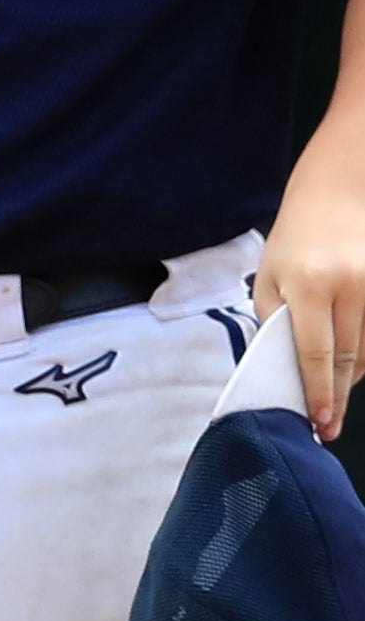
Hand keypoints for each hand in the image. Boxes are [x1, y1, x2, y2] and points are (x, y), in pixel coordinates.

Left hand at [264, 167, 364, 437]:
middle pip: (348, 357)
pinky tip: (351, 367)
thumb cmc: (293, 240)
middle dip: (337, 396)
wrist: (336, 194)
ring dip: (352, 377)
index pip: (316, 351)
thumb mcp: (268, 277)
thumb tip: (284, 367)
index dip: (319, 391)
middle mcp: (349, 286)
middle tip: (328, 426)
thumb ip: (274, 321)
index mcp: (309, 285)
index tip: (320, 421)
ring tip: (334, 396)